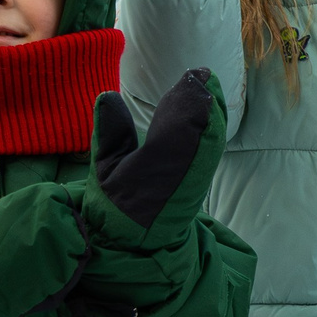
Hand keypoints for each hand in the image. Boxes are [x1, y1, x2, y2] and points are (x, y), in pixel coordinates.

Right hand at [79, 72, 224, 250]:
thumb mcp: (103, 170)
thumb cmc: (115, 205)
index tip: (191, 76)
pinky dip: (213, 125)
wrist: (137, 243)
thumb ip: (109, 134)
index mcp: (152, 173)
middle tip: (202, 73)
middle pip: (201, 132)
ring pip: (211, 139)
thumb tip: (108, 95)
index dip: (187, 102)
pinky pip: (212, 149)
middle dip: (203, 100)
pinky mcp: (201, 181)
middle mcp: (180, 176)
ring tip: (208, 84)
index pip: (177, 130)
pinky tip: (210, 108)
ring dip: (212, 109)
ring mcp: (195, 180)